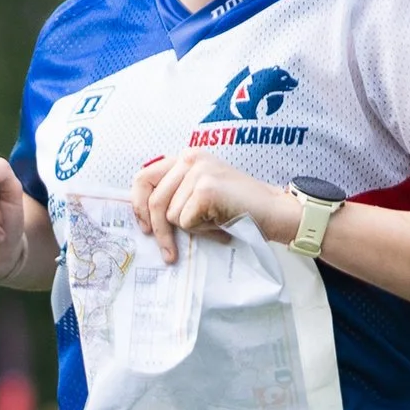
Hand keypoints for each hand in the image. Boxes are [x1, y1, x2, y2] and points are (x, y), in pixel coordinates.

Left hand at [130, 150, 299, 261]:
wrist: (273, 210)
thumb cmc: (239, 206)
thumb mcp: (204, 190)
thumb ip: (177, 193)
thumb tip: (144, 217)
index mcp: (187, 157)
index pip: (144, 177)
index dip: (137, 205)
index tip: (145, 227)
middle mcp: (190, 158)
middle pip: (153, 200)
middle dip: (159, 230)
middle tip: (168, 252)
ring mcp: (198, 171)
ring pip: (171, 215)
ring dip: (192, 228)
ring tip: (214, 224)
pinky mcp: (205, 189)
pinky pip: (186, 222)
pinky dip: (203, 230)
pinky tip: (221, 224)